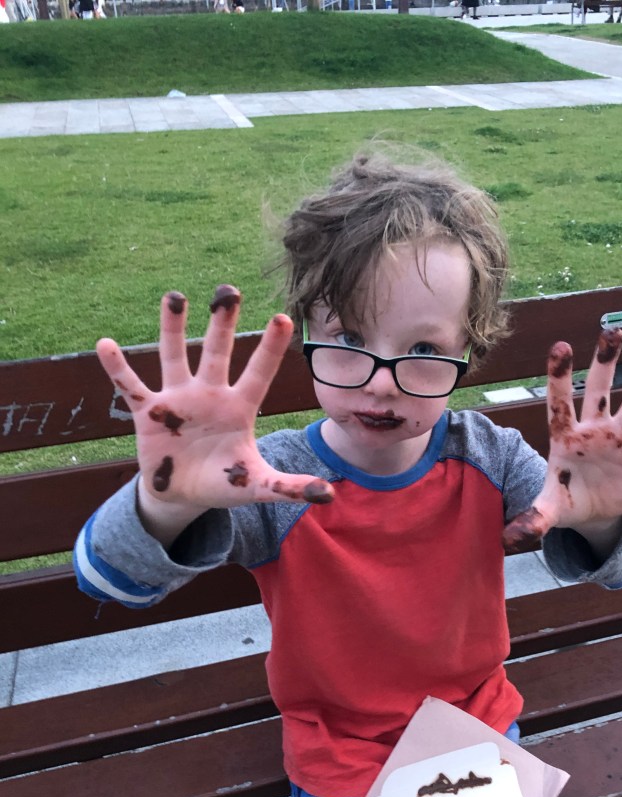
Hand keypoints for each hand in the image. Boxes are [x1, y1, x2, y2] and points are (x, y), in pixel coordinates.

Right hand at [96, 286, 334, 517]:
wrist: (183, 495)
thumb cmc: (223, 483)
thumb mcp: (256, 485)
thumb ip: (289, 487)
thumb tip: (329, 495)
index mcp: (239, 408)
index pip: (259, 372)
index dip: (270, 348)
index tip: (283, 317)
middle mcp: (209, 394)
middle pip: (217, 352)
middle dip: (222, 323)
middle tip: (228, 290)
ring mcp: (178, 399)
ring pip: (175, 355)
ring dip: (172, 328)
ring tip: (175, 296)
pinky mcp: (149, 412)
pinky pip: (131, 385)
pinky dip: (117, 368)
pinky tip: (105, 346)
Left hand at [503, 328, 621, 554]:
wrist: (590, 512)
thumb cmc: (564, 499)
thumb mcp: (549, 509)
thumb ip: (533, 519)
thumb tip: (512, 539)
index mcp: (564, 436)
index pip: (559, 402)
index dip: (559, 376)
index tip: (561, 346)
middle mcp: (592, 430)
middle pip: (597, 390)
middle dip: (605, 362)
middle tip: (613, 332)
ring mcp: (618, 439)